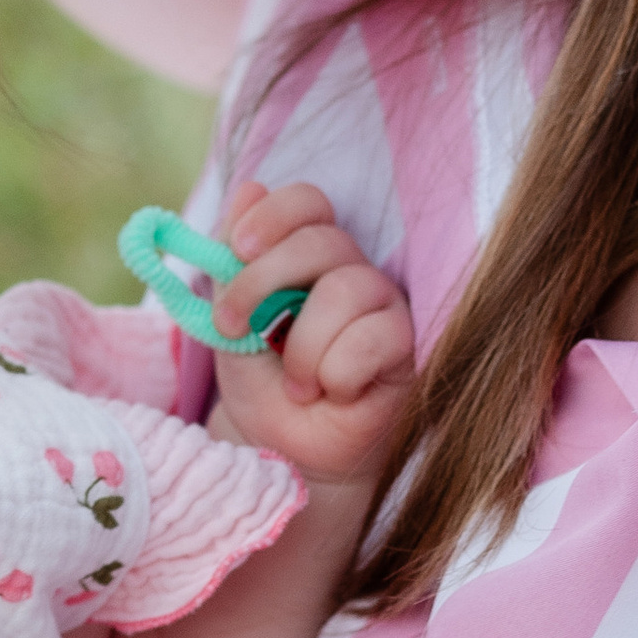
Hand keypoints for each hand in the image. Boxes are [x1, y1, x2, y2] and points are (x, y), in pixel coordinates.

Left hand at [208, 182, 414, 484]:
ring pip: (347, 290)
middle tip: (234, 328)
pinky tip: (332, 393)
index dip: (274, 215)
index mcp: (310, 255)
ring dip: (303, 347)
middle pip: (322, 241)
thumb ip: (233, 261)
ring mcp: (385, 307)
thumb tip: (249, 189)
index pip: (309, 203)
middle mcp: (352, 271)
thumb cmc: (263, 382)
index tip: (238, 248)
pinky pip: (375, 339)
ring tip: (296, 382)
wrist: (284, 448)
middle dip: (263, 281)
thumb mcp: (230, 319)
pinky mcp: (407, 349)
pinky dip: (337, 374)